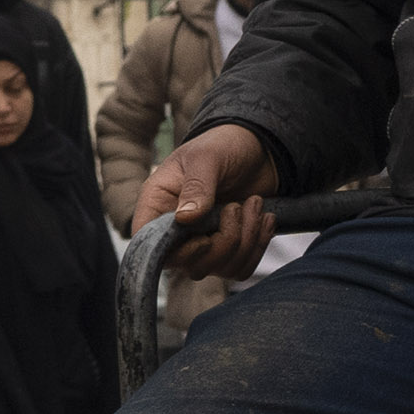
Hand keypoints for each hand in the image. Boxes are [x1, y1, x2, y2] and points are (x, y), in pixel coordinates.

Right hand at [136, 122, 277, 271]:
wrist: (256, 148)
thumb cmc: (223, 145)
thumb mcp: (207, 157)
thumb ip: (197, 186)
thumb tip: (185, 219)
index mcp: (158, 203)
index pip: (149, 245)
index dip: (177, 253)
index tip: (206, 239)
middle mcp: (176, 228)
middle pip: (190, 265)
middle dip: (224, 243)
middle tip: (238, 206)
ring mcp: (202, 241)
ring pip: (220, 268)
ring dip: (246, 242)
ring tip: (255, 205)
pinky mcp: (228, 247)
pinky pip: (240, 268)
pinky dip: (258, 247)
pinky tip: (265, 219)